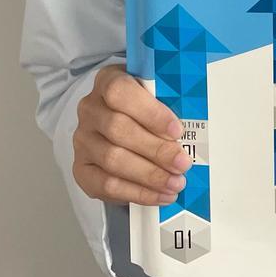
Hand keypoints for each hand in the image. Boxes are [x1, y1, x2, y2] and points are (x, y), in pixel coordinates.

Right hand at [72, 64, 192, 206]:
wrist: (113, 119)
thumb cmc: (141, 104)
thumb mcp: (153, 91)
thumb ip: (167, 100)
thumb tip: (193, 123)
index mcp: (107, 81)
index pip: (121, 93)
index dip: (150, 113)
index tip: (177, 131)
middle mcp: (90, 109)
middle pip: (119, 130)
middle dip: (156, 150)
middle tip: (182, 163)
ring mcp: (83, 140)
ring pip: (113, 160)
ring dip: (149, 175)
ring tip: (175, 182)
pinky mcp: (82, 169)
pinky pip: (107, 185)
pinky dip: (137, 193)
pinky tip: (160, 195)